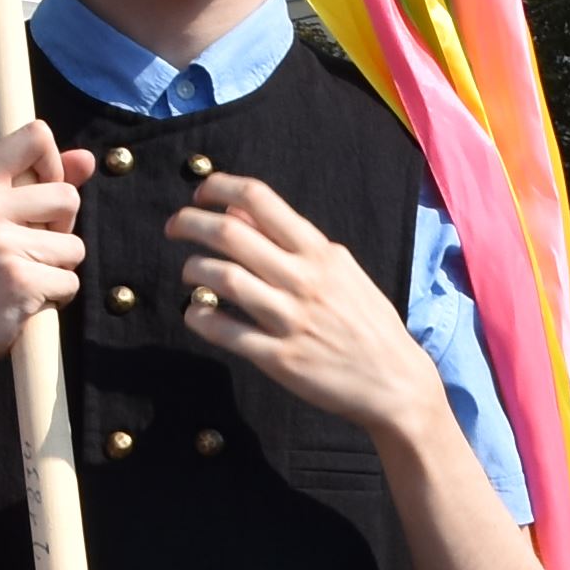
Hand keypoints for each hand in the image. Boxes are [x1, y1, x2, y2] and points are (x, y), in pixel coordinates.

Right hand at [0, 121, 88, 374]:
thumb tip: (87, 160)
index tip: (40, 192)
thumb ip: (42, 181)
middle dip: (61, 229)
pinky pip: (70, 282)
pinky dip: (56, 297)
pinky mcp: (19, 281)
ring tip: (23, 276)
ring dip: (58, 267)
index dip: (54, 166)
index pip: (36, 136)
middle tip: (26, 249)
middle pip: (68, 197)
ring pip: (74, 246)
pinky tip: (25, 299)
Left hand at [164, 175, 424, 437]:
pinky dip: (200, 317)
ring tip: (190, 272)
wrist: (394, 382)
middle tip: (175, 227)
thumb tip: (239, 211)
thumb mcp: (340, 270)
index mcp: (320, 252)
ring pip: (223, 278)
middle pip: (231, 233)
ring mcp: (290, 320)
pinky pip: (225, 331)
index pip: (261, 199)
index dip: (220, 187)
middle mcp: (304, 280)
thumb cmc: (365, 321)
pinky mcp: (279, 359)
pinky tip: (196, 312)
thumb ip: (293, 241)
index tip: (200, 194)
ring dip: (193, 269)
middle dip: (191, 223)